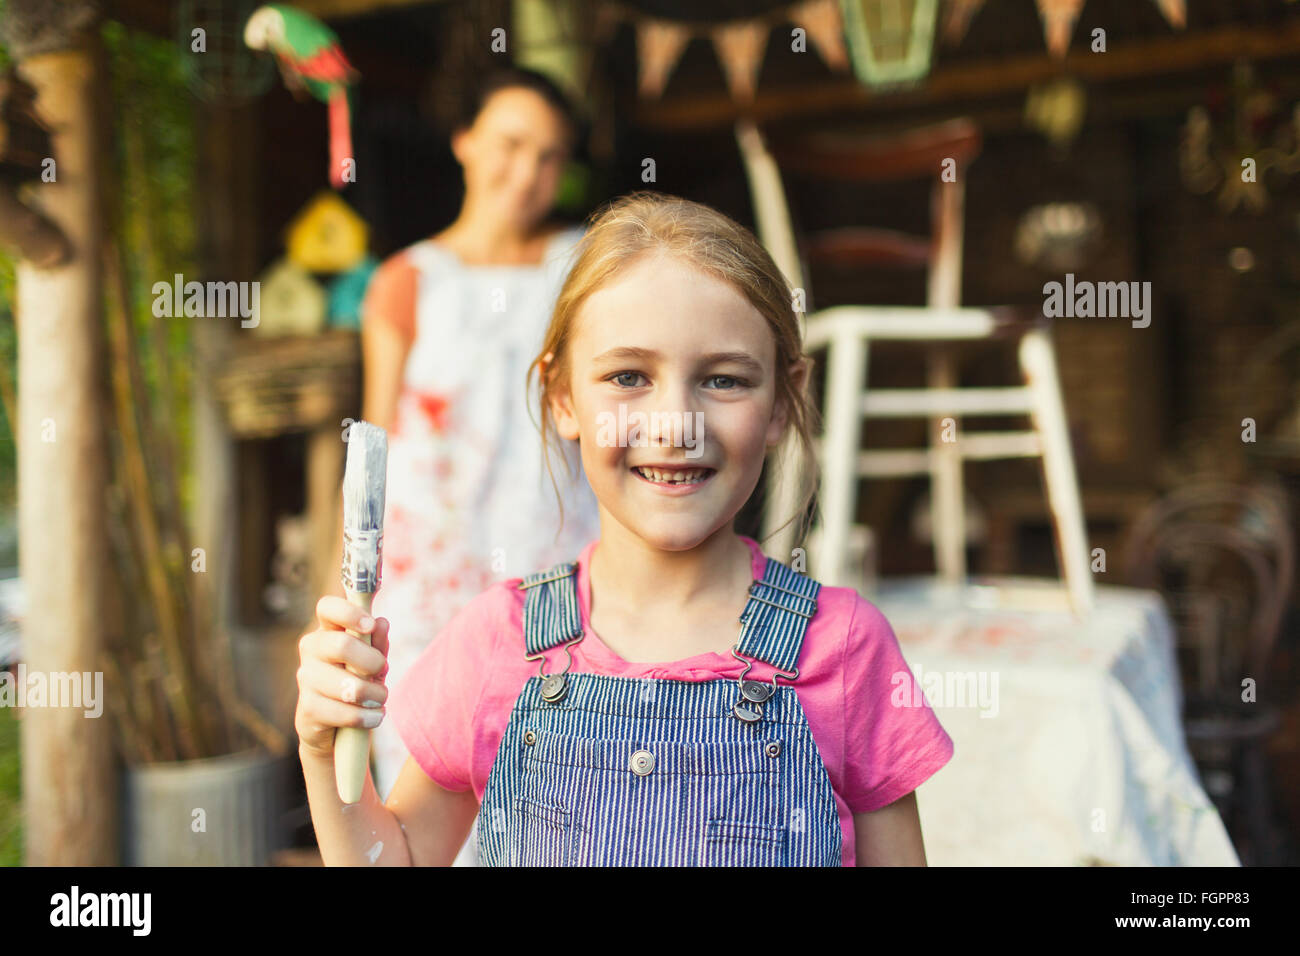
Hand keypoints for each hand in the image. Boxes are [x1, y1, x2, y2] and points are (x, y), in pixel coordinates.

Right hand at [295, 595, 390, 760]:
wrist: (335, 728)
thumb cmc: (356, 684)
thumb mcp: (371, 662)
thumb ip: (377, 643)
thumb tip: (381, 623)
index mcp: (327, 631)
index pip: (327, 607)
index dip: (349, 612)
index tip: (370, 625)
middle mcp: (311, 651)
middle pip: (340, 645)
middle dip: (371, 661)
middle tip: (382, 670)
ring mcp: (306, 679)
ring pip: (346, 685)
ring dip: (374, 695)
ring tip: (380, 700)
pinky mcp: (307, 710)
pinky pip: (345, 712)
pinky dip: (366, 717)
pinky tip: (373, 716)